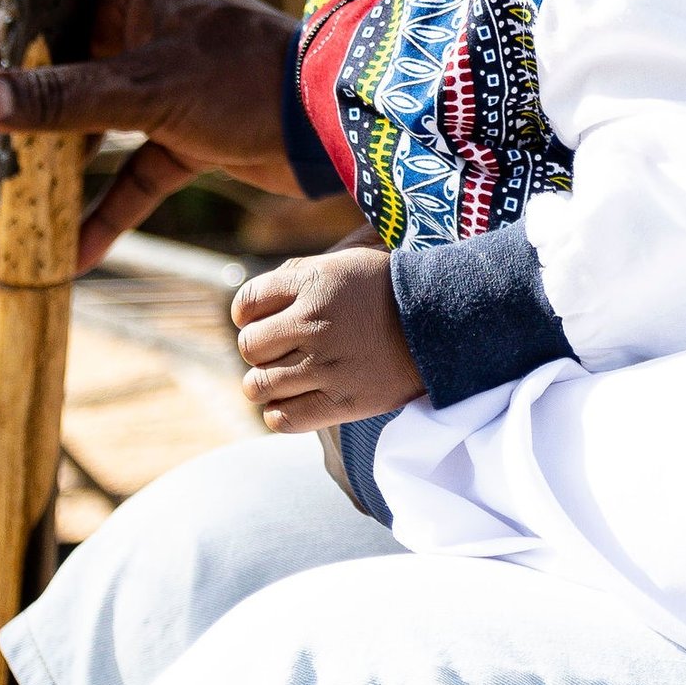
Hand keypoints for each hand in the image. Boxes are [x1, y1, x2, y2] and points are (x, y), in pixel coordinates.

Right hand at [0, 0, 299, 270]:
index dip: (3, 53)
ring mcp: (170, 89)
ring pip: (98, 128)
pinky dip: (111, 209)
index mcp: (134, 0)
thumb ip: (60, 99)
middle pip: (65, 76)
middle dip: (24, 125)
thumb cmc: (245, 82)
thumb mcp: (144, 91)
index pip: (48, 12)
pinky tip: (79, 254)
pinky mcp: (193, 136)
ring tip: (17, 207)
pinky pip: (138, 174)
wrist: (338, 125)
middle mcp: (147, 37)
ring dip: (60, 169)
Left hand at [233, 240, 425, 432]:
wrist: (439, 322)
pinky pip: (283, 419)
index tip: (259, 322)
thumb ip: (295, 279)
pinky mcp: (343, 402)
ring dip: (264, 384)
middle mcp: (313, 323)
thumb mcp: (340, 265)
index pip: (246, 305)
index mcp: (311, 284)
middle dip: (257, 350)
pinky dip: (277, 414)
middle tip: (277, 351)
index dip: (246, 316)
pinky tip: (289, 403)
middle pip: (249, 347)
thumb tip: (252, 307)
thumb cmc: (385, 292)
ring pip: (258, 385)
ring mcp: (327, 365)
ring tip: (282, 379)